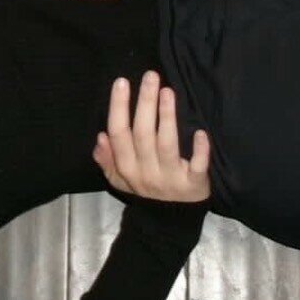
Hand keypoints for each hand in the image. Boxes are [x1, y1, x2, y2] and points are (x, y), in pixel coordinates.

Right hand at [93, 70, 209, 202]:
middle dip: (145, 103)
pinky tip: (200, 132)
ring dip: (167, 117)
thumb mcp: (119, 180)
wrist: (168, 223)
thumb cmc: (145, 190)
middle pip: (142, 134)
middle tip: (150, 76)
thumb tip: (100, 137)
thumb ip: (107, 159)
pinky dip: (199, 151)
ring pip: (166, 145)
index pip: (119, 134)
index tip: (122, 82)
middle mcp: (145, 172)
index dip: (118, 108)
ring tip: (168, 91)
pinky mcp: (193, 185)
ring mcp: (170, 179)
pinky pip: (196, 167)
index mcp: (126, 168)